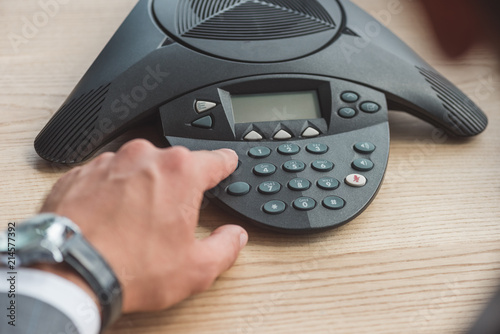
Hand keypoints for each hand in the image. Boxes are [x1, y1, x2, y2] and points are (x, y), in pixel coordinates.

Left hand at [39, 139, 247, 312]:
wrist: (68, 272)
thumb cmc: (129, 267)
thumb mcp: (195, 268)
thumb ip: (225, 247)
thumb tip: (234, 237)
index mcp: (180, 173)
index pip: (215, 159)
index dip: (225, 164)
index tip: (226, 164)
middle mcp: (144, 157)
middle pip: (175, 165)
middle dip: (178, 185)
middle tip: (172, 218)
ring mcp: (110, 162)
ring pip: (139, 169)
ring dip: (143, 188)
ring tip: (136, 224)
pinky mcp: (81, 173)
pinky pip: (108, 177)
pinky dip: (113, 192)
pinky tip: (112, 219)